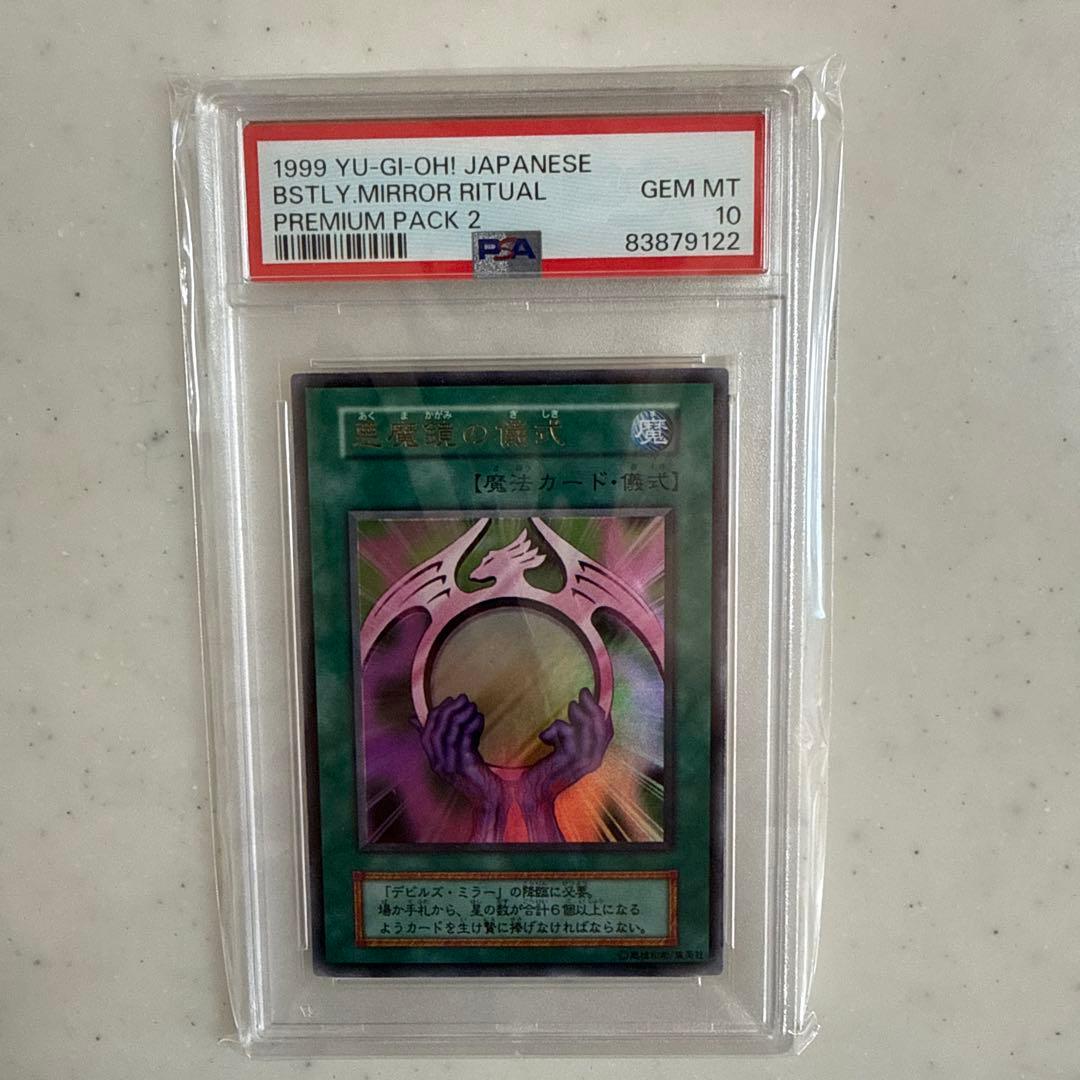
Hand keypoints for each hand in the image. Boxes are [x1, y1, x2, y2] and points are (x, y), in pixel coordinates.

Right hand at [417, 695, 508, 841]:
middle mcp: (440, 764)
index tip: (450, 700)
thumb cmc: (475, 774)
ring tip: (472, 705)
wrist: (489, 798)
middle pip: (436, 731)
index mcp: (435, 761)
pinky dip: (471, 726)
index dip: (436, 713)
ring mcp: (452, 767)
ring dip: (461, 715)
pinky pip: (465, 741)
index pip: (426, 733)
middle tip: (462, 698)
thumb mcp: (457, 753)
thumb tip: (419, 719)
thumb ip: (445, 736)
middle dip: (448, 711)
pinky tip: (479, 718)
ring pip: (449, 734)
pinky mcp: (466, 767)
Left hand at [516, 688, 612, 840]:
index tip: (595, 697)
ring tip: (571, 707)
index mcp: (593, 758)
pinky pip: (571, 736)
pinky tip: (545, 736)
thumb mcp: (559, 751)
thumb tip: (567, 718)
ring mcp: (583, 763)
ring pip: (590, 729)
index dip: (602, 713)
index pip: (607, 732)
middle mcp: (592, 761)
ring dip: (580, 714)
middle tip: (584, 692)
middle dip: (594, 707)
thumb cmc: (542, 775)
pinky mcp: (570, 762)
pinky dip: (559, 729)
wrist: (531, 798)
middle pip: (603, 729)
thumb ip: (565, 737)